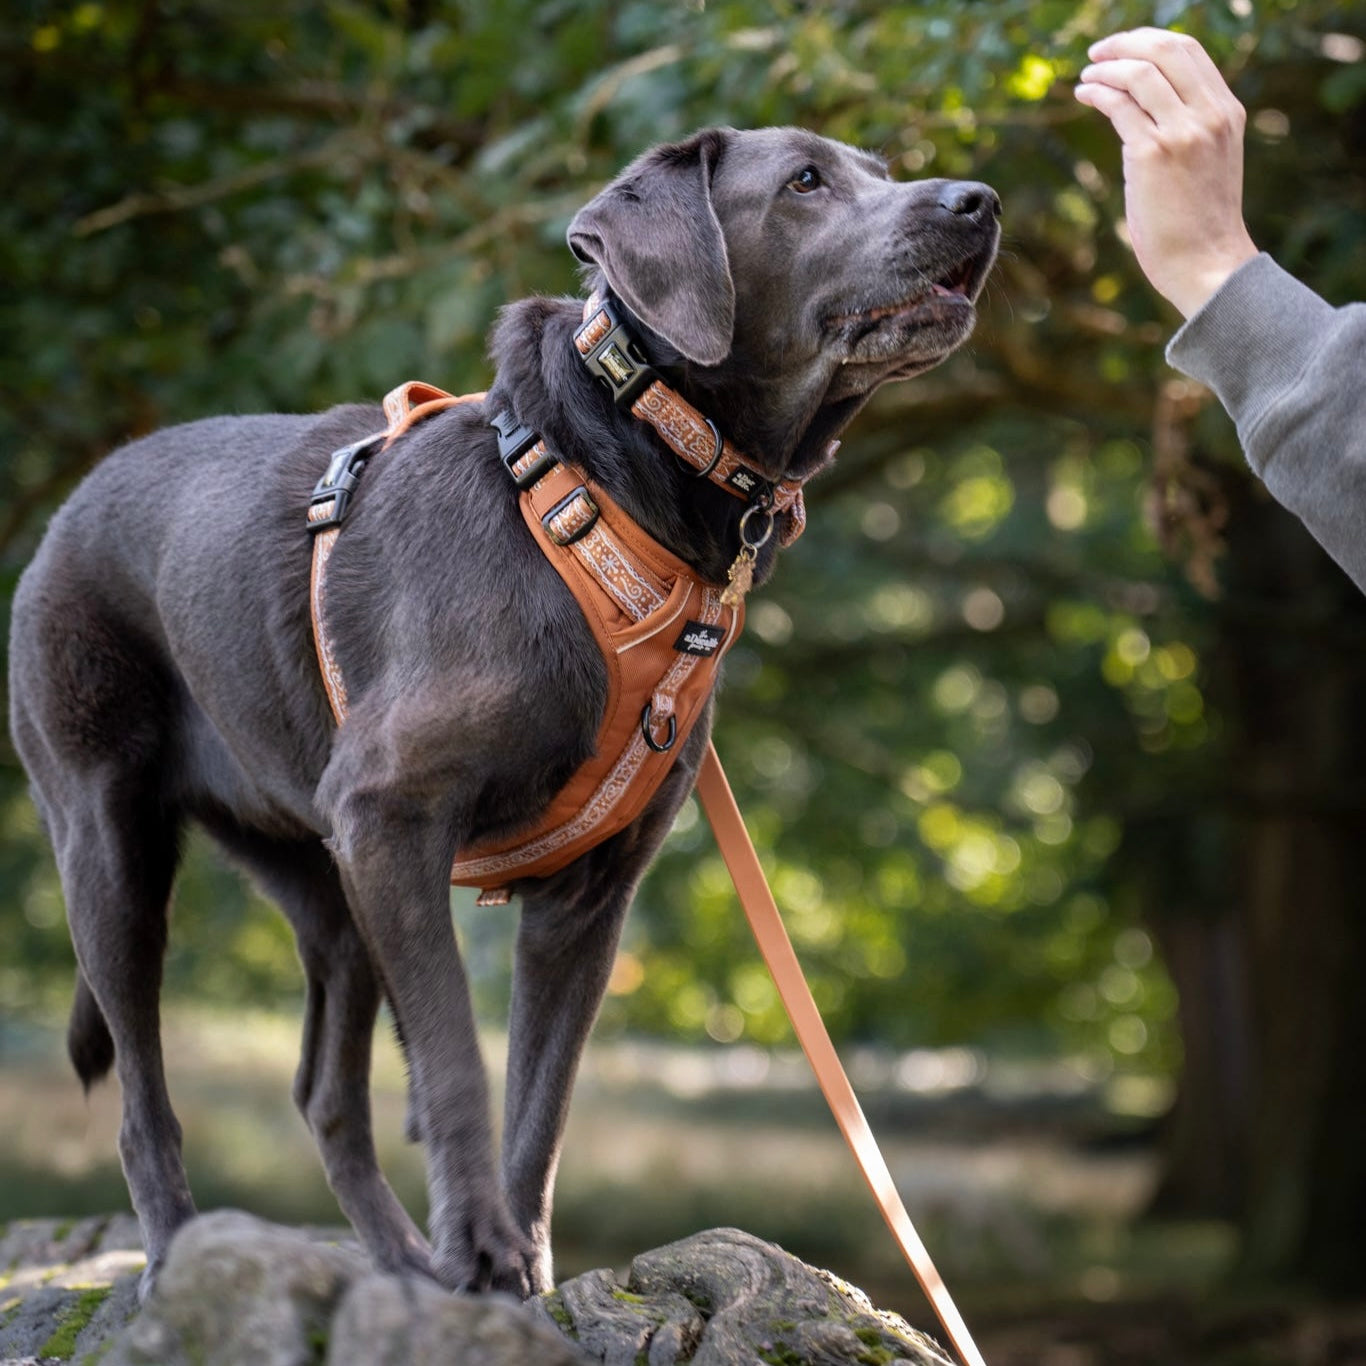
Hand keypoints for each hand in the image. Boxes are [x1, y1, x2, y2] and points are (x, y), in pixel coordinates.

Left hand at [1075, 28, 1258, 317]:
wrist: (1206, 264)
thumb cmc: (1199, 224)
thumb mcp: (1208, 163)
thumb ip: (1190, 130)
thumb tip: (1147, 111)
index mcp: (1227, 112)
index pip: (1190, 52)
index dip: (1152, 41)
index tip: (1125, 47)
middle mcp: (1209, 115)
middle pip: (1166, 50)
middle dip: (1126, 43)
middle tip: (1098, 52)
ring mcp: (1183, 133)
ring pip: (1140, 74)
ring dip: (1106, 68)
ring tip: (1086, 77)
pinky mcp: (1153, 154)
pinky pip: (1119, 105)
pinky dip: (1097, 92)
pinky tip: (1084, 93)